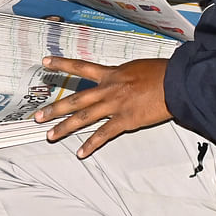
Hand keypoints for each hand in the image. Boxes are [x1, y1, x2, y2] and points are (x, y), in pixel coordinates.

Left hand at [37, 56, 170, 157]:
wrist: (177, 83)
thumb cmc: (163, 73)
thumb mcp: (138, 67)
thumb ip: (124, 75)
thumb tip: (121, 78)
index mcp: (111, 73)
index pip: (81, 67)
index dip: (62, 64)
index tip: (45, 62)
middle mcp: (108, 89)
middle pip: (75, 99)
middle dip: (55, 109)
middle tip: (37, 116)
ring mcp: (115, 106)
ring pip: (84, 118)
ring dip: (65, 128)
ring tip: (50, 135)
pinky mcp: (126, 120)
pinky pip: (104, 135)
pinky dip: (91, 145)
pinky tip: (81, 153)